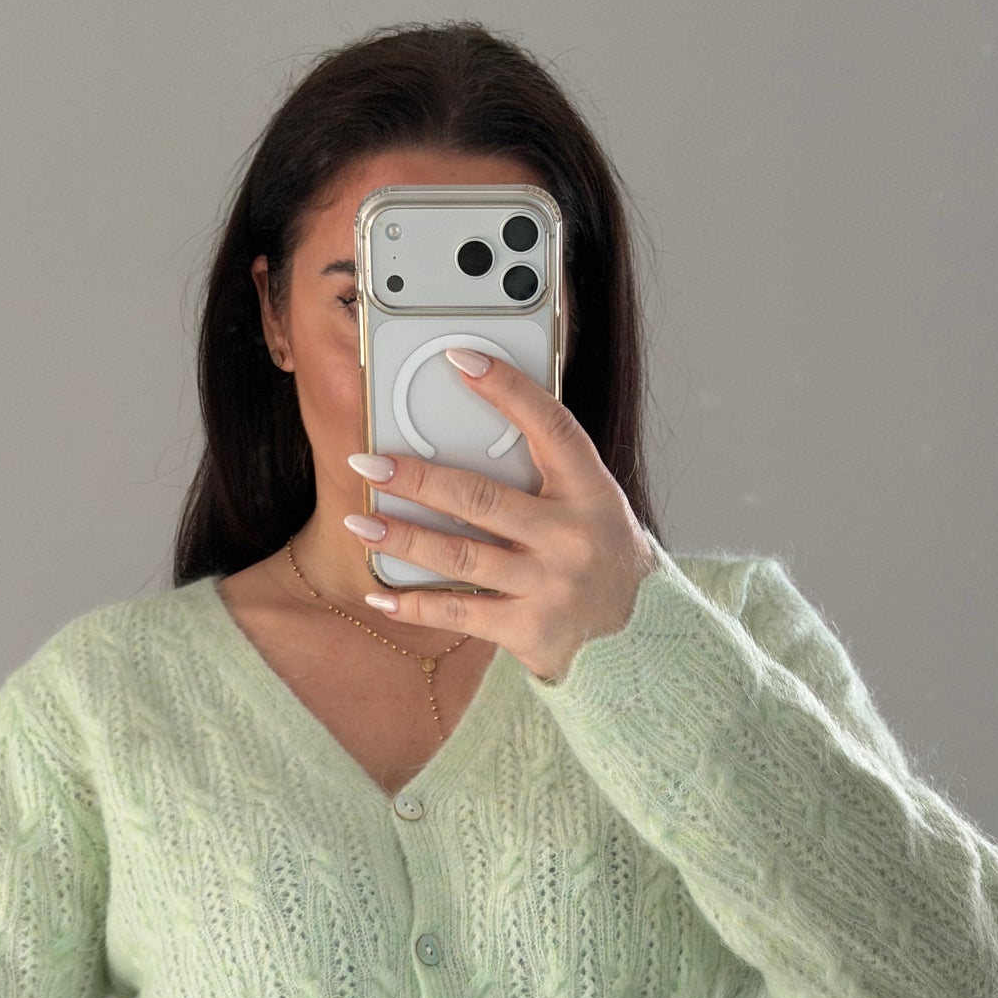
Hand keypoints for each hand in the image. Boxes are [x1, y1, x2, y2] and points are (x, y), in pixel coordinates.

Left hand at [344, 348, 655, 682]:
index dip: (506, 389)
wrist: (637, 637)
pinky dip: (413, 604)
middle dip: (416, 479)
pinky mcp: (530, 630)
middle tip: (368, 464)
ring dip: (402, 537)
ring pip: (459, 554)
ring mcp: (552, 585)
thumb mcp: (592, 505)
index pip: (549, 426)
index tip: (459, 360)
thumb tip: (467, 440)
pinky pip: (458, 611)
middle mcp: (573, 536)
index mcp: (591, 491)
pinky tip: (379, 593)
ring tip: (360, 523)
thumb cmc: (601, 559)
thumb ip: (544, 476)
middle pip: (480, 498)